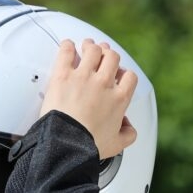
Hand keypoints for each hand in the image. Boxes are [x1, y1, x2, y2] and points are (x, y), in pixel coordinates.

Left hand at [40, 39, 137, 158]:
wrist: (66, 144)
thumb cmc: (88, 146)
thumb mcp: (116, 145)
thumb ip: (128, 135)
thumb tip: (129, 128)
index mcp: (119, 99)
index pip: (129, 76)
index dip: (124, 73)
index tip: (118, 75)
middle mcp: (104, 84)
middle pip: (112, 57)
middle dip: (108, 54)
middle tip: (102, 55)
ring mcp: (83, 77)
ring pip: (93, 50)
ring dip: (91, 46)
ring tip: (86, 46)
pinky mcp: (63, 76)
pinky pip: (66, 52)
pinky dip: (67, 46)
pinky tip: (67, 46)